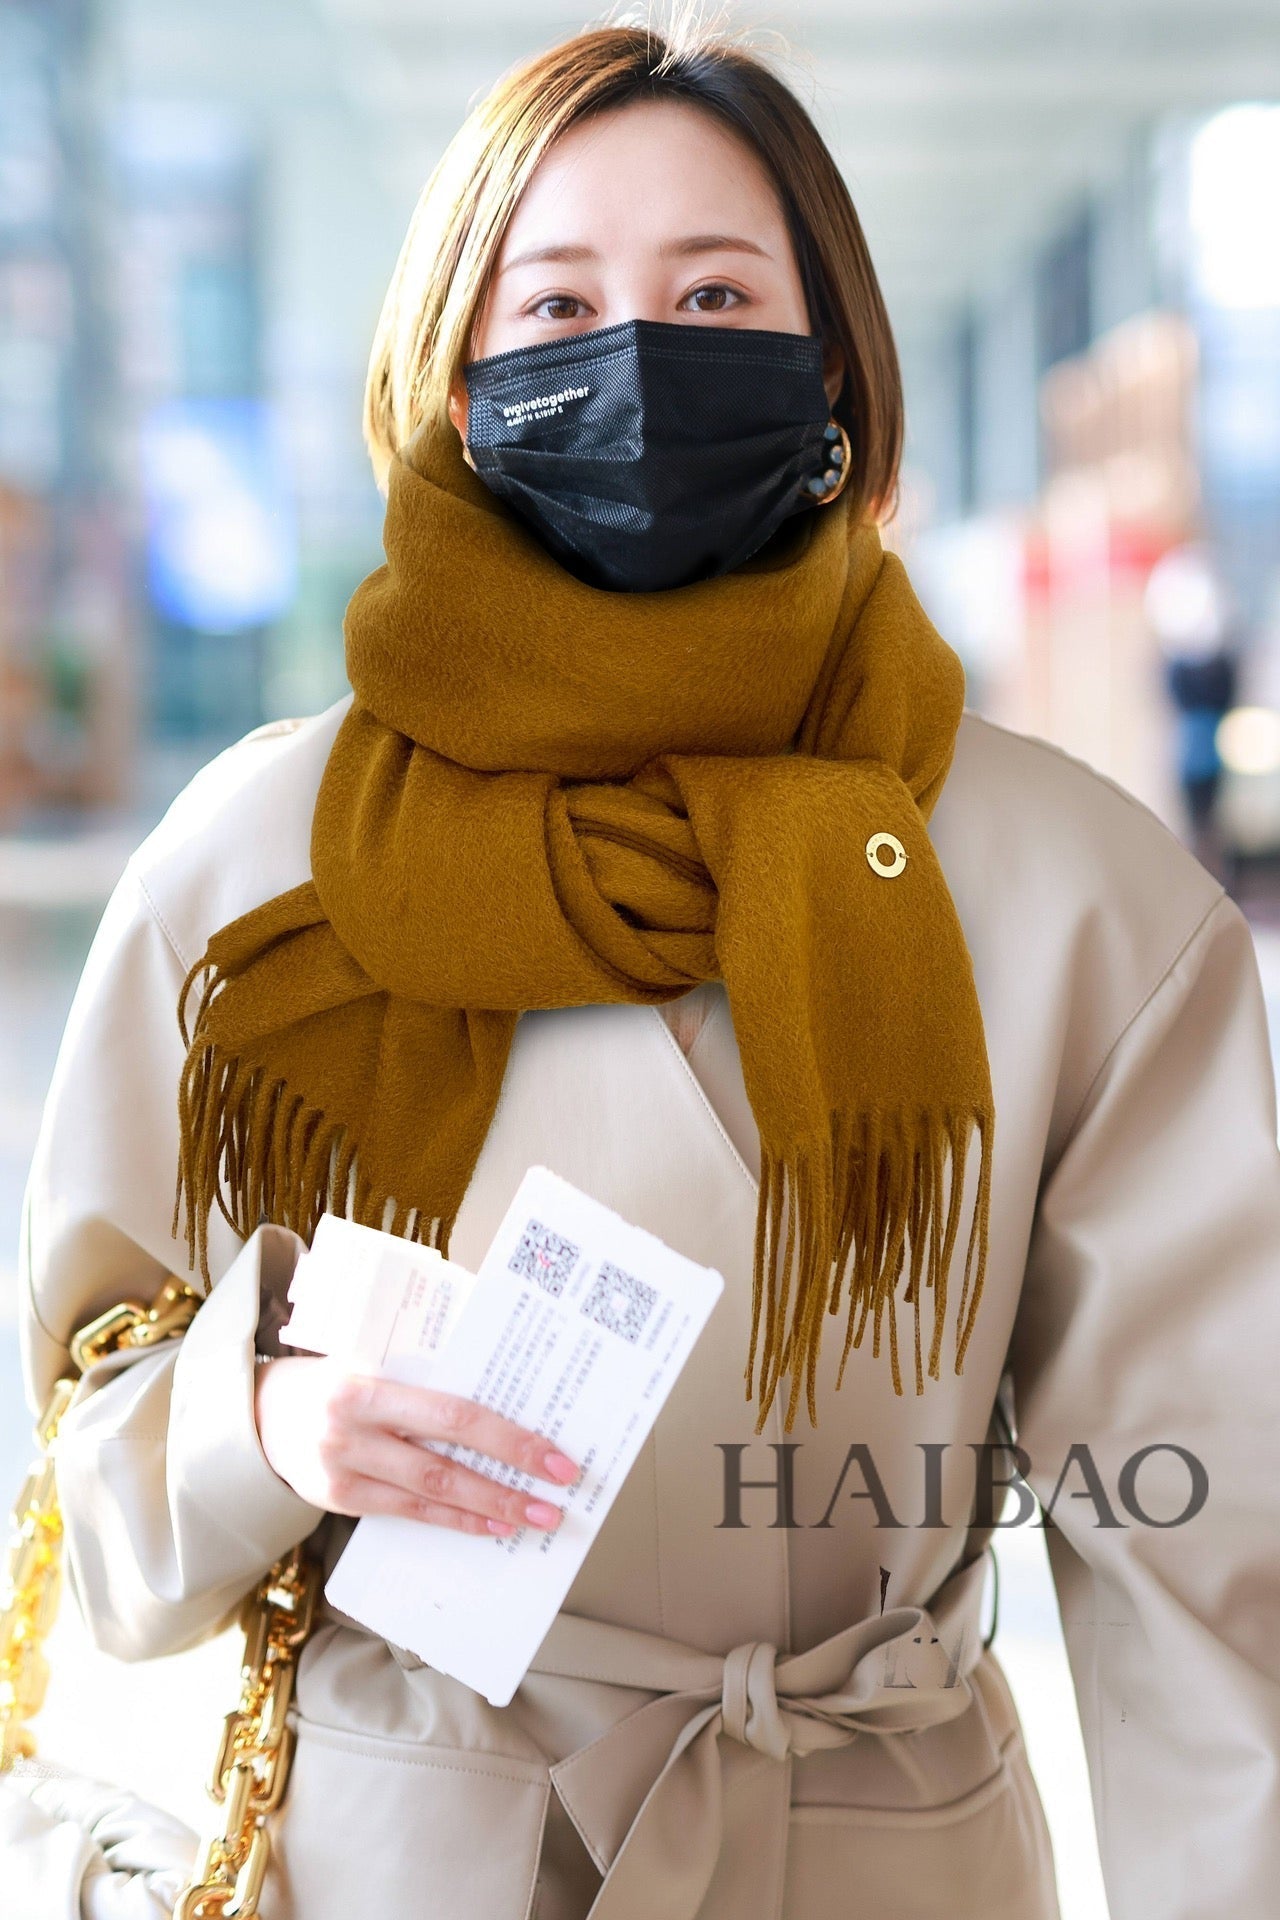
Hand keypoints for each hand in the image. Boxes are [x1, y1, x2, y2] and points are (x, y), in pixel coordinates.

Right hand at [253, 1354, 579, 1537]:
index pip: (451, 1415)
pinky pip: (407, 1515)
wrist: (255, 1409)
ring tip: (533, 1516)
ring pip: (430, 1496)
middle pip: (445, 1462)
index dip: (507, 1438)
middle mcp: (351, 1431)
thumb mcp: (369, 1354)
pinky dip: (453, 1521)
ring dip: (488, 1509)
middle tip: (557, 1494)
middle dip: (508, 1481)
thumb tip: (501, 1372)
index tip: (553, 1454)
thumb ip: (424, 1366)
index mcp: (365, 1385)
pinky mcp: (338, 1500)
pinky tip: (488, 1526)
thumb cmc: (331, 1372)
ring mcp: (342, 1471)